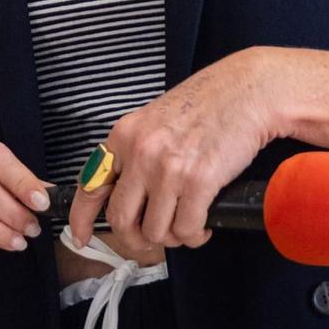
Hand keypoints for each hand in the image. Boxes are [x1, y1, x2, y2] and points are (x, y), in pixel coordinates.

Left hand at [66, 49, 283, 251]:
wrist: (248, 89)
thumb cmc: (208, 104)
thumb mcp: (155, 121)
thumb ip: (136, 152)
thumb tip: (128, 195)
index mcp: (124, 135)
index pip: (91, 184)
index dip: (81, 219)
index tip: (80, 238)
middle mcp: (140, 152)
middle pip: (120, 219)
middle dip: (136, 239)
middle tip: (153, 238)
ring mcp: (167, 168)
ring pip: (155, 232)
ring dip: (173, 237)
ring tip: (188, 223)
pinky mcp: (198, 182)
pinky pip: (186, 230)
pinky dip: (195, 235)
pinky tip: (204, 223)